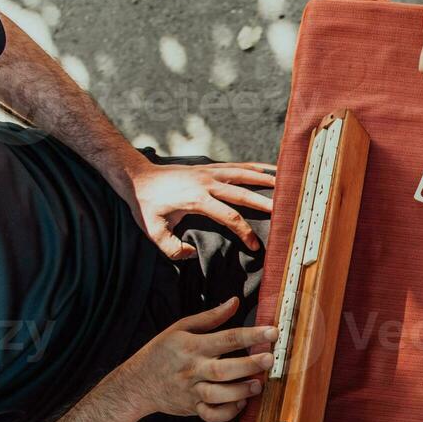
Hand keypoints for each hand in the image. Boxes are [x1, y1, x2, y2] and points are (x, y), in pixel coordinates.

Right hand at [114, 298, 274, 421]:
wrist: (137, 383)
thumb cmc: (161, 352)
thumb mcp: (180, 328)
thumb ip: (210, 317)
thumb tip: (235, 302)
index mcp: (193, 346)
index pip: (226, 338)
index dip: (251, 335)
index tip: (273, 331)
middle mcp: (194, 369)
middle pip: (224, 369)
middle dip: (249, 365)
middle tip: (270, 359)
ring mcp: (193, 391)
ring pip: (219, 395)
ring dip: (241, 391)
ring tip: (258, 385)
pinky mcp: (193, 407)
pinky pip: (212, 415)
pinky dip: (227, 412)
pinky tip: (240, 403)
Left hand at [124, 156, 275, 258]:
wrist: (136, 177)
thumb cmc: (145, 205)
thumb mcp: (151, 231)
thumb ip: (171, 247)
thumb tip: (191, 254)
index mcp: (196, 199)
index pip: (229, 217)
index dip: (244, 232)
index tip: (255, 246)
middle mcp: (206, 182)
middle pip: (242, 193)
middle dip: (265, 203)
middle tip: (285, 211)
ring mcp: (208, 172)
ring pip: (243, 174)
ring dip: (265, 178)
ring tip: (286, 184)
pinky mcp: (208, 167)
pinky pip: (236, 166)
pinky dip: (254, 166)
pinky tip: (270, 168)